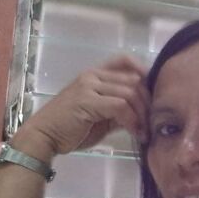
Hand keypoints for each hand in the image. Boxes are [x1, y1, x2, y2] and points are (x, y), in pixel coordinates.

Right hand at [12, 56, 149, 158]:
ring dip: (142, 114)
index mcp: (94, 75)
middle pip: (133, 79)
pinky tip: (135, 132)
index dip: (143, 71)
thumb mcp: (100, 118)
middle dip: (148, 102)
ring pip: (129, 92)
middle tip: (151, 122)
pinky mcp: (87, 100)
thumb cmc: (69, 130)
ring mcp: (89, 86)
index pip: (124, 61)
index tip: (154, 93)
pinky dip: (132, 120)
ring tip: (143, 131)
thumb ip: (118, 111)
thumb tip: (141, 113)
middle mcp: (92, 75)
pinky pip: (120, 106)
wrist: (44, 137)